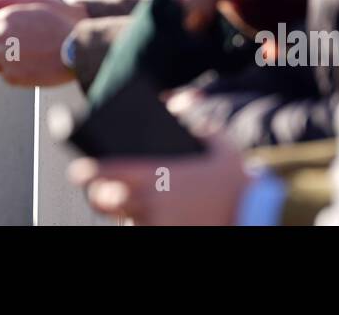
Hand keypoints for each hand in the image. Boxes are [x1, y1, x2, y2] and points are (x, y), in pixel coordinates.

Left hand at [0, 0, 85, 86]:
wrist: (76, 48)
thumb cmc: (59, 26)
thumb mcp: (33, 4)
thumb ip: (5, 3)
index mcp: (5, 18)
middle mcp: (1, 37)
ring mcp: (5, 57)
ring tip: (15, 58)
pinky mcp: (13, 75)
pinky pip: (4, 75)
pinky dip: (12, 73)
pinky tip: (28, 65)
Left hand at [68, 133, 250, 224]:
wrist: (259, 215)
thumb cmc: (236, 178)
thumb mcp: (217, 140)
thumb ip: (191, 117)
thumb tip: (173, 101)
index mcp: (155, 174)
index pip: (103, 173)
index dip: (87, 171)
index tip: (80, 170)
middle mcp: (149, 203)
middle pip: (103, 202)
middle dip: (99, 196)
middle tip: (102, 190)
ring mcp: (156, 225)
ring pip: (122, 220)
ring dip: (122, 213)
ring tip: (131, 204)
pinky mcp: (166, 238)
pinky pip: (142, 231)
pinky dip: (142, 225)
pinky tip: (150, 217)